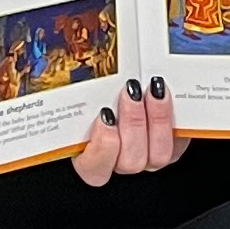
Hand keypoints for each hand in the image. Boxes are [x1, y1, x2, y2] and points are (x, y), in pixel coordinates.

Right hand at [74, 79, 189, 187]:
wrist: (127, 88)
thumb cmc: (93, 94)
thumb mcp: (80, 92)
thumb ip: (73, 91)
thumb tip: (52, 60)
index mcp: (89, 155)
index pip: (92, 169)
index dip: (101, 150)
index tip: (104, 116)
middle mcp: (119, 161)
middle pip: (129, 162)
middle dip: (133, 125)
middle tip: (130, 92)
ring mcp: (146, 156)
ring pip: (156, 157)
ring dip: (156, 121)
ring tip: (152, 91)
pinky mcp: (170, 146)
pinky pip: (177, 143)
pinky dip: (173, 119)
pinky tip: (167, 96)